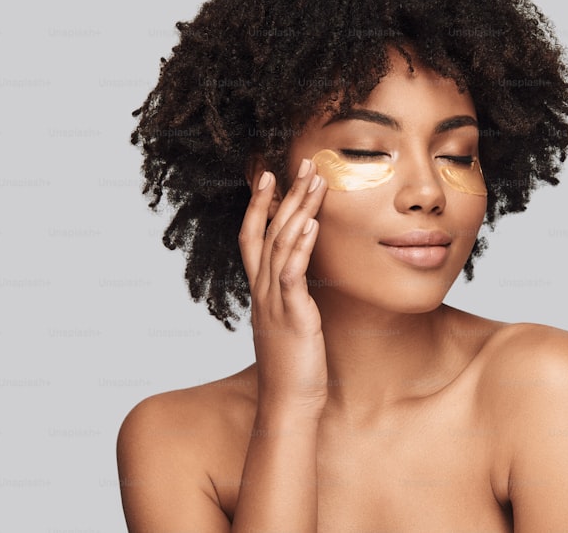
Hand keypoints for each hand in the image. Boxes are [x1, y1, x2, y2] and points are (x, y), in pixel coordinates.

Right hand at [239, 158, 328, 416]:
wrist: (289, 404)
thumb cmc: (293, 367)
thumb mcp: (289, 323)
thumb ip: (290, 297)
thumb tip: (299, 280)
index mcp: (262, 291)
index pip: (253, 237)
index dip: (258, 205)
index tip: (268, 176)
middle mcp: (263, 291)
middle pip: (268, 231)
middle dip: (285, 195)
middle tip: (302, 164)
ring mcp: (274, 302)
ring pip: (280, 245)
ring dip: (298, 209)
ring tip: (314, 180)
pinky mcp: (292, 316)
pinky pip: (292, 275)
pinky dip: (300, 247)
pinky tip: (312, 224)